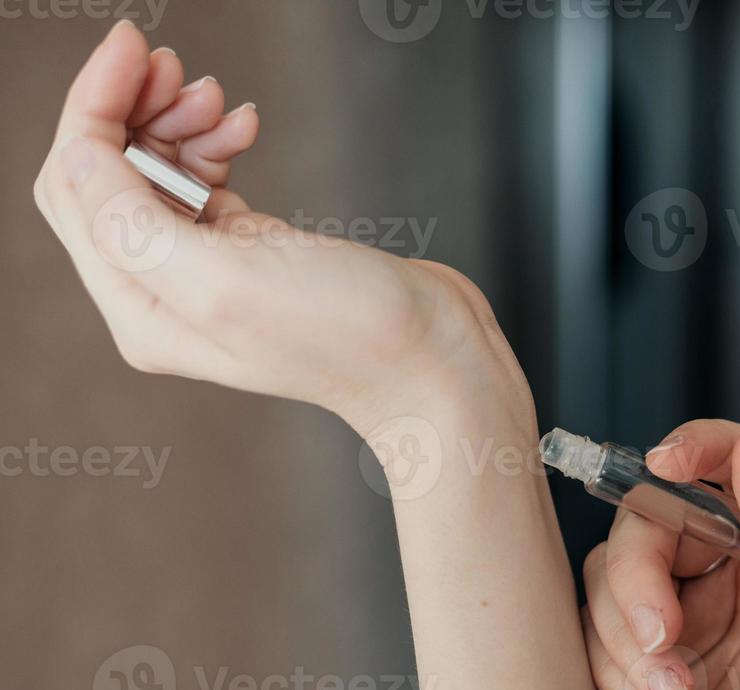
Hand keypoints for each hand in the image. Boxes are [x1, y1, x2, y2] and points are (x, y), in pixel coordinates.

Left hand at [33, 20, 532, 438]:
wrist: (432, 357)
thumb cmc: (348, 333)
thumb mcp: (226, 280)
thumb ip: (133, 223)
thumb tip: (78, 152)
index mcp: (141, 311)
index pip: (74, 188)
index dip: (90, 108)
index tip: (132, 48)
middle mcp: (164, 296)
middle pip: (104, 175)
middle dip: (130, 109)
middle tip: (179, 68)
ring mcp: (208, 273)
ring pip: (155, 171)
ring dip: (179, 121)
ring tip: (223, 101)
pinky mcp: (252, 252)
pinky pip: (203, 179)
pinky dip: (215, 143)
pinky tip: (246, 129)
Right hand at [581, 420, 739, 689]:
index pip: (723, 467)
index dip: (690, 449)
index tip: (664, 464)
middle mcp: (719, 575)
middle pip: (644, 524)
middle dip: (641, 585)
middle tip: (665, 643)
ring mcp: (672, 618)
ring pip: (608, 583)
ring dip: (630, 647)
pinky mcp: (632, 664)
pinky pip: (590, 638)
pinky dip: (617, 677)